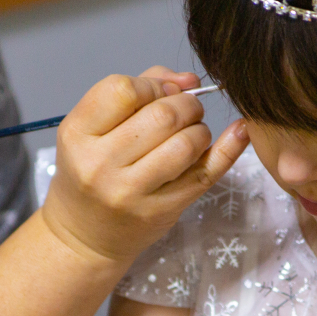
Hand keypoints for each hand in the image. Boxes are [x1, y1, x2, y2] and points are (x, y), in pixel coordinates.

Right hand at [42, 67, 246, 263]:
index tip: (160, 93)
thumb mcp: (94, 128)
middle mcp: (99, 164)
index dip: (151, 85)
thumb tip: (189, 80)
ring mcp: (130, 192)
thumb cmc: (90, 171)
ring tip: (192, 134)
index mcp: (77, 134)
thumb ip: (141, 92)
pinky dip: (229, 149)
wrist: (84, 235)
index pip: (122, 90)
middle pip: (161, 115)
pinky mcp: (160, 211)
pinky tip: (239, 132)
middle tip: (186, 112)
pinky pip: (205, 174)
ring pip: (186, 143)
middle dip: (185, 105)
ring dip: (199, 130)